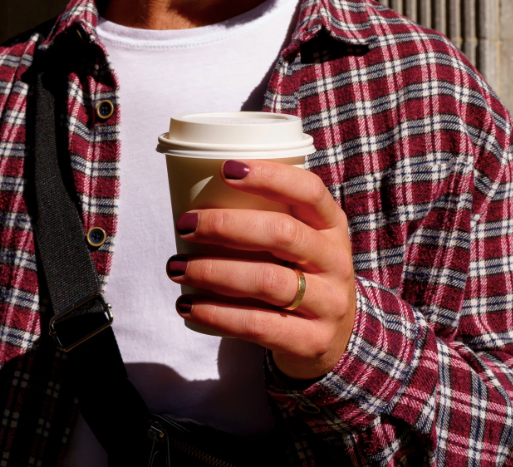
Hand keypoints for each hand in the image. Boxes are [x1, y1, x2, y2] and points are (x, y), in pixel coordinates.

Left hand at [166, 160, 355, 379]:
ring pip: (266, 280)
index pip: (309, 191)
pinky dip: (216, 314)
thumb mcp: (303, 243)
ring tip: (176, 267)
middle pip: (282, 233)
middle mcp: (335, 261)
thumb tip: (198, 200)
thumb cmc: (302, 275)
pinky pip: (257, 325)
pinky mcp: (311, 341)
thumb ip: (269, 220)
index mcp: (331, 226)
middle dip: (226, 225)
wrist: (336, 338)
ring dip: (212, 271)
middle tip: (186, 225)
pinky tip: (189, 306)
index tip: (225, 170)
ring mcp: (328, 303)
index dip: (270, 176)